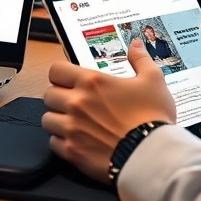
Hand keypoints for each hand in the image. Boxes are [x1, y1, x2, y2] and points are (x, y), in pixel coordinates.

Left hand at [42, 37, 175, 182]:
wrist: (153, 155)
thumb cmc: (153, 117)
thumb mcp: (153, 80)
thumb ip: (141, 59)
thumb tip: (135, 45)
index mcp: (92, 81)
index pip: (56, 70)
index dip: (61, 74)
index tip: (69, 80)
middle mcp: (76, 102)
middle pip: (49, 95)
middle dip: (59, 97)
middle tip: (73, 102)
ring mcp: (72, 128)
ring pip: (47, 119)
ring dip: (58, 120)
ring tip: (73, 123)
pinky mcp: (72, 152)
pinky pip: (53, 143)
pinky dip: (61, 142)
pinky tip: (76, 141)